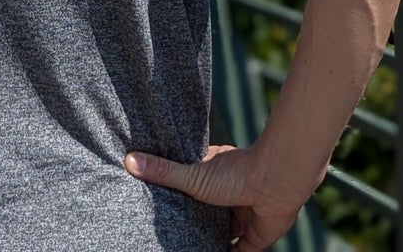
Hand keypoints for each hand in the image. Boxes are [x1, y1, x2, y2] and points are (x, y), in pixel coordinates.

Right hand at [124, 144, 306, 250]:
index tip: (166, 208)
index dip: (183, 199)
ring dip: (212, 242)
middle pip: (208, 214)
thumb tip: (128, 159)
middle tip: (174, 236)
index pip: (194, 189)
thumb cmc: (234, 173)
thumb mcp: (192, 174)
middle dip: (196, 224)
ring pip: (224, 234)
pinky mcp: (256, 237)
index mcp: (214, 178)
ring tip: (189, 249)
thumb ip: (163, 172)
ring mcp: (243, 217)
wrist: (274, 183)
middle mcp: (229, 198)